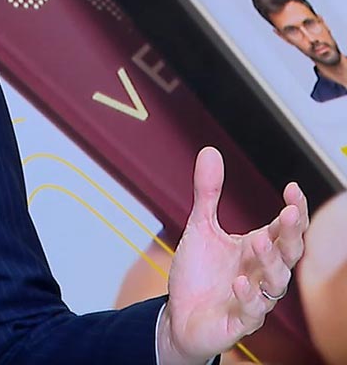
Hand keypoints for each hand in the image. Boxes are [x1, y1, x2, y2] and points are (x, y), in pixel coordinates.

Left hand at [157, 147, 308, 364]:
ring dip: (271, 262)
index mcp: (258, 249)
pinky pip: (252, 312)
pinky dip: (249, 297)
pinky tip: (240, 282)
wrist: (179, 315)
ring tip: (260, 242)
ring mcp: (254, 298)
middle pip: (288, 253)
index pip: (285, 229)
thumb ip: (207, 193)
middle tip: (288, 213)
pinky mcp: (239, 322)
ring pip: (275, 282)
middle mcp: (261, 272)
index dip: (294, 211)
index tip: (293, 188)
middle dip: (291, 234)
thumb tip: (210, 150)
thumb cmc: (199, 273)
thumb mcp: (200, 227)